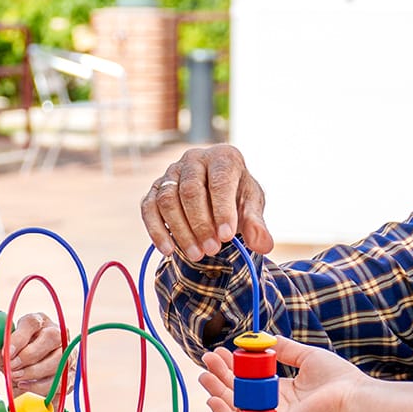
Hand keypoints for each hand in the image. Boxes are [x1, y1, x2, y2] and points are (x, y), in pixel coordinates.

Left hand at [0, 311, 63, 396]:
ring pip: (57, 360)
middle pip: (51, 338)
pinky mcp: (70, 373)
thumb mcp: (2, 350)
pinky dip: (39, 387)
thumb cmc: (16, 357)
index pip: (31, 322)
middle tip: (11, 368)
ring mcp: (68, 352)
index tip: (4, 353)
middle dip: (28, 356)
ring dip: (33, 372)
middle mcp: (57, 333)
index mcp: (38, 321)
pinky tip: (25, 387)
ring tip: (16, 379)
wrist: (32, 377)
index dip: (18, 337)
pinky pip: (59, 381)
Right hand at [142, 145, 273, 261]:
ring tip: (196, 255)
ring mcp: (172, 172)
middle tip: (213, 250)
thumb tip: (263, 245)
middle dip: (201, 224)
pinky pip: (148, 208)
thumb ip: (257, 224)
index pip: (219, 181)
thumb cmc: (237, 197)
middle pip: (190, 190)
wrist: (218, 196)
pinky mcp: (155, 188)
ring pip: (167, 199)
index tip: (227, 236)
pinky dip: (156, 230)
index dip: (222, 209)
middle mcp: (194, 158)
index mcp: (223, 156)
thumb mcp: (252, 207)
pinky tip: (168, 250)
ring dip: (180, 230)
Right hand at [200, 337, 372, 411]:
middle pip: (240, 394)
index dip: (234, 367)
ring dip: (218, 391)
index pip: (251, 382)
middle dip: (221, 377)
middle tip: (207, 359)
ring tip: (204, 374)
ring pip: (238, 408)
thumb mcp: (306, 356)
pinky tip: (213, 398)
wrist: (354, 396)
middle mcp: (276, 409)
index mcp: (284, 393)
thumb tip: (265, 339)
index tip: (220, 352)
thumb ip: (285, 348)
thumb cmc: (339, 378)